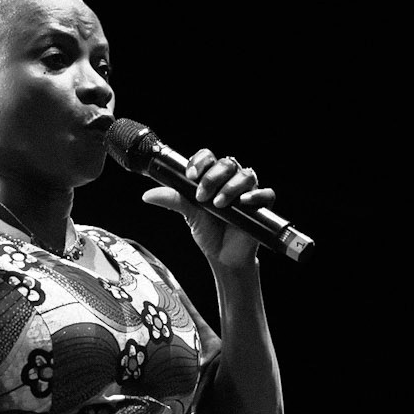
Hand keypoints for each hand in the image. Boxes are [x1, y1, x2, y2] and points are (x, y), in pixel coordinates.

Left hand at [142, 148, 274, 271]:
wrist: (223, 257)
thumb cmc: (208, 232)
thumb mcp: (188, 214)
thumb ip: (172, 200)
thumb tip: (148, 195)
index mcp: (213, 177)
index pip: (209, 157)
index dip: (200, 162)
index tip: (191, 176)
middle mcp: (231, 180)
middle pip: (227, 163)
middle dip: (213, 177)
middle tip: (202, 196)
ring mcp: (248, 192)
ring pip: (246, 175)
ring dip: (231, 187)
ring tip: (219, 204)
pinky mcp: (261, 207)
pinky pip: (266, 193)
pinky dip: (256, 195)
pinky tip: (244, 202)